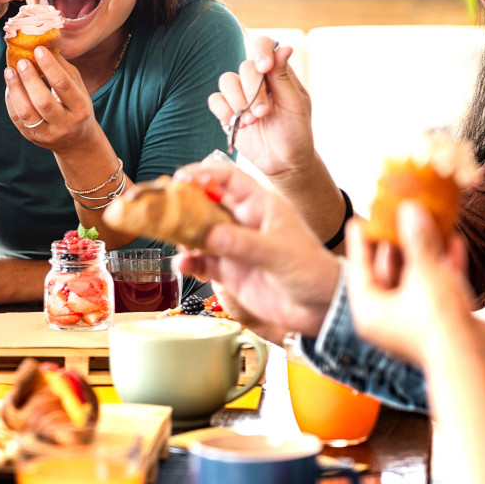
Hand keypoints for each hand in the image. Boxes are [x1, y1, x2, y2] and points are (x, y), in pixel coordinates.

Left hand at [4, 48, 99, 151]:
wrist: (76, 141)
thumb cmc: (76, 107)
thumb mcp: (78, 88)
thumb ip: (63, 69)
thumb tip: (45, 44)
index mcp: (80, 108)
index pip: (63, 85)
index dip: (49, 66)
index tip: (38, 49)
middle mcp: (65, 124)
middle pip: (43, 101)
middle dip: (29, 78)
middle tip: (21, 61)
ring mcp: (47, 134)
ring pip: (26, 112)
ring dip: (15, 89)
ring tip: (9, 71)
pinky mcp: (32, 138)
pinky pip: (16, 118)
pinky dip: (11, 99)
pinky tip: (10, 86)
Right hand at [172, 159, 339, 342]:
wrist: (321, 309)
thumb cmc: (313, 271)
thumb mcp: (280, 253)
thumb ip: (244, 244)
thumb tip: (210, 234)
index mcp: (260, 206)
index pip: (228, 179)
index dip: (203, 174)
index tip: (180, 178)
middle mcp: (243, 222)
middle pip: (205, 203)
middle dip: (183, 203)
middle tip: (163, 207)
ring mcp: (234, 246)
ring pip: (199, 232)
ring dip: (182, 234)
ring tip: (169, 237)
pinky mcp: (229, 271)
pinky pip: (201, 262)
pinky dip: (188, 262)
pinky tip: (182, 264)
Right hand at [208, 38, 315, 177]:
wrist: (284, 162)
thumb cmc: (296, 133)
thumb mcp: (295, 105)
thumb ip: (284, 77)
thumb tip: (285, 47)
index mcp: (277, 73)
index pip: (264, 46)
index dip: (261, 51)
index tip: (265, 67)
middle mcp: (257, 80)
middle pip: (244, 67)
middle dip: (253, 91)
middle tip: (263, 113)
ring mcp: (240, 95)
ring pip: (226, 81)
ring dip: (238, 102)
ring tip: (252, 121)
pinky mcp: (227, 112)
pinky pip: (215, 100)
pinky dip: (224, 112)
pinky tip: (239, 125)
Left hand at [346, 202, 474, 365]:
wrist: (477, 364)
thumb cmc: (438, 321)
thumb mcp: (423, 272)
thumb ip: (416, 240)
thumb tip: (410, 210)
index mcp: (369, 312)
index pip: (359, 270)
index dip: (360, 243)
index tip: (358, 220)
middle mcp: (389, 319)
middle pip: (389, 273)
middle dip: (397, 243)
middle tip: (396, 216)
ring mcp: (417, 322)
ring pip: (417, 279)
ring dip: (425, 251)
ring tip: (428, 222)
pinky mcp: (444, 324)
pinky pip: (440, 289)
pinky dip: (446, 266)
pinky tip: (455, 241)